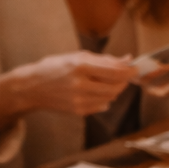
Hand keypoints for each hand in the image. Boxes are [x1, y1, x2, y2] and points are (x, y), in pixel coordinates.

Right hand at [0, 53, 138, 135]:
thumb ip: (104, 59)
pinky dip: (105, 98)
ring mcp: (80, 100)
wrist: (32, 87)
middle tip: (124, 75)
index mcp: (80, 66)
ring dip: (115, 89)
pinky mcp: (79, 111)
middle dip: (124, 81)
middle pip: (116, 86)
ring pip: (111, 97)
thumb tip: (128, 60)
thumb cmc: (55, 67)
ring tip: (108, 81)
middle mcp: (80, 84)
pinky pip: (102, 105)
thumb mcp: (77, 56)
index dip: (129, 71)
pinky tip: (97, 91)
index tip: (136, 68)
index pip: (115, 71)